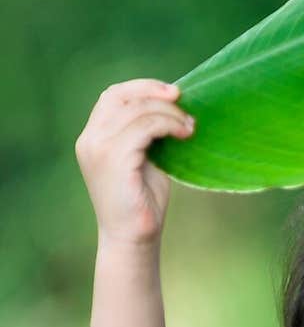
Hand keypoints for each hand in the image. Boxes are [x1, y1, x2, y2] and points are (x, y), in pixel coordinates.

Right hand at [75, 79, 194, 246]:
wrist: (133, 238)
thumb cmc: (142, 202)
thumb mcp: (143, 159)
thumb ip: (146, 132)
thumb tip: (172, 104)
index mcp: (92, 137)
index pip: (113, 96)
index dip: (142, 87)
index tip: (173, 92)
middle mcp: (90, 139)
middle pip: (122, 96)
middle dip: (156, 93)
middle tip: (184, 103)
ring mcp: (98, 148)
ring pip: (137, 110)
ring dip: (168, 113)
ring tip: (189, 126)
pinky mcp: (113, 159)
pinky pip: (144, 128)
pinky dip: (168, 125)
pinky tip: (184, 134)